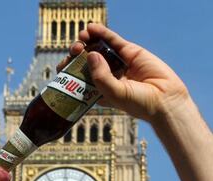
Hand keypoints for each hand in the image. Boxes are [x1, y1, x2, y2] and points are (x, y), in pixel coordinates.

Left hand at [57, 23, 189, 124]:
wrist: (165, 100)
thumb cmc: (139, 104)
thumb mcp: (114, 94)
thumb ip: (101, 77)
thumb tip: (90, 54)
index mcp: (96, 89)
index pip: (76, 76)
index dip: (68, 69)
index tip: (64, 66)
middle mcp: (104, 75)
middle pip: (84, 60)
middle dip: (76, 53)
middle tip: (76, 49)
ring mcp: (115, 62)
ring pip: (96, 47)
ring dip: (86, 40)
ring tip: (82, 37)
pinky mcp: (128, 52)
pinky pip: (112, 40)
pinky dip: (101, 32)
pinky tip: (92, 27)